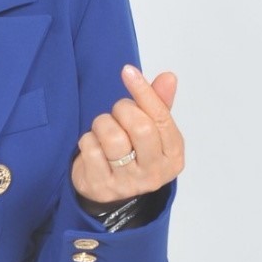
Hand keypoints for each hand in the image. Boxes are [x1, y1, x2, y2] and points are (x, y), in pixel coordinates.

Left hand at [70, 65, 183, 204]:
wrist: (108, 190)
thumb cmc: (132, 153)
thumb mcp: (151, 131)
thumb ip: (158, 104)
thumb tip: (168, 77)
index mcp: (173, 156)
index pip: (161, 118)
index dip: (144, 91)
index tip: (128, 71)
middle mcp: (154, 173)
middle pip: (140, 127)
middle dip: (123, 110)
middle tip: (118, 113)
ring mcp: (128, 183)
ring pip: (112, 137)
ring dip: (103, 124)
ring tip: (104, 130)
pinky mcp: (102, 187)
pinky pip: (90, 148)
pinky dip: (88, 140)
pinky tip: (94, 147)